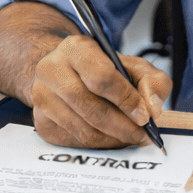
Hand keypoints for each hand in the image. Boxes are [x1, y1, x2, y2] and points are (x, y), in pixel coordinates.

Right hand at [26, 34, 171, 148]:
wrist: (66, 71)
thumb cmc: (102, 68)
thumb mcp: (132, 65)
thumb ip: (152, 80)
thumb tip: (152, 108)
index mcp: (75, 48)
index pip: (102, 78)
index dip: (126, 100)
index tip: (145, 116)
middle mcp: (51, 70)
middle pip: (91, 108)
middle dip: (122, 126)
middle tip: (142, 135)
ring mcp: (41, 97)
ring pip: (83, 130)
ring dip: (113, 139)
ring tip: (131, 137)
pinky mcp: (41, 121)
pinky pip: (75, 142)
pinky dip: (99, 144)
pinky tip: (111, 138)